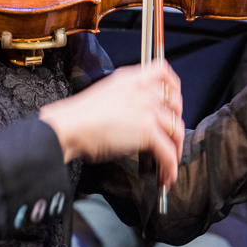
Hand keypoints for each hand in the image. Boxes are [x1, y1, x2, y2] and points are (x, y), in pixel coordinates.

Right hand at [39, 62, 183, 185]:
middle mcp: (142, 91)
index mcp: (131, 79)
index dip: (173, 86)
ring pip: (175, 129)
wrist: (70, 126)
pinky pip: (167, 151)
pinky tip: (167, 174)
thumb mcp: (106, 94)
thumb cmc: (79, 116)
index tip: (174, 99)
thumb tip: (136, 114)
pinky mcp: (147, 131)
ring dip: (176, 148)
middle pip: (175, 104)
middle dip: (175, 121)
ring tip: (170, 161)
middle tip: (169, 134)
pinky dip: (170, 165)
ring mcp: (147, 110)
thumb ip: (126, 98)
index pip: (163, 71)